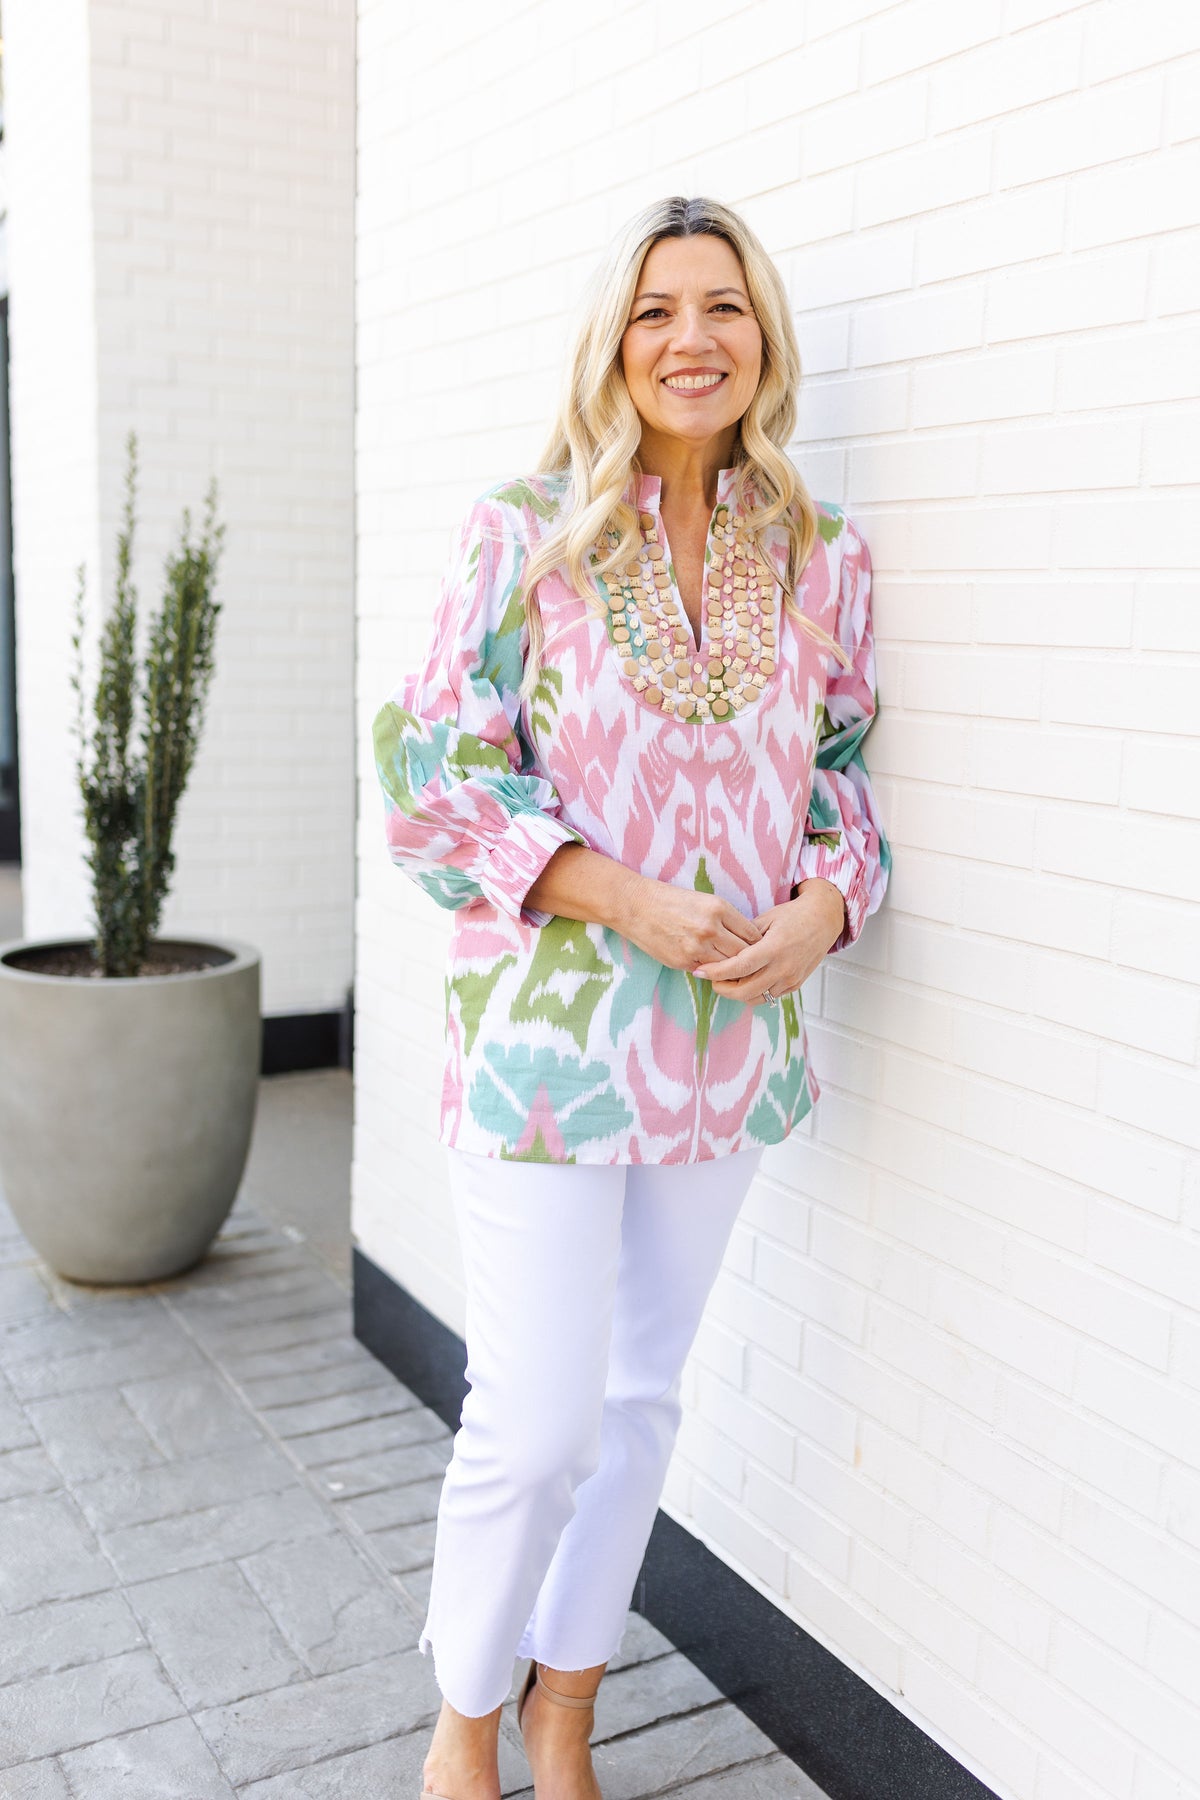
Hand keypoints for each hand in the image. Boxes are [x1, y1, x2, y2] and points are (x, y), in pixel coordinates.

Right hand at [614, 872, 763, 972]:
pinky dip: (712, 972)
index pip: (752, 934)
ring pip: (728, 967)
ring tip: (735, 971)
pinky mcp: (684, 961)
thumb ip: (726, 919)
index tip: (757, 949)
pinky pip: (708, 972)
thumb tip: (747, 940)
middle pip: (744, 954)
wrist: (636, 905)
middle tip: (752, 966)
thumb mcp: (704, 901)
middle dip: (749, 961)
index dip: (758, 945)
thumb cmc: (671, 901)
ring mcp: (697, 947)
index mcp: (720, 908)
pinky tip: (713, 970)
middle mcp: (711, 928)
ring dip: (732, 970)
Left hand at [690, 880, 845, 1002]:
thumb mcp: (766, 918)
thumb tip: (721, 948)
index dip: (717, 972)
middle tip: (711, 979)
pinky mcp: (795, 985)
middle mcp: (783, 967)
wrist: (823, 920)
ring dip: (737, 992)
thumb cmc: (793, 915)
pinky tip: (745, 981)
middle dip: (723, 988)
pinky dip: (754, 992)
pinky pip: (769, 996)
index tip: (701, 971)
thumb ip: (744, 936)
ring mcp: (790, 979)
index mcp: (774, 948)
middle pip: (745, 990)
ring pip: (756, 998)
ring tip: (726, 981)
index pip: (739, 967)